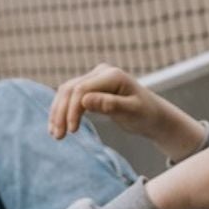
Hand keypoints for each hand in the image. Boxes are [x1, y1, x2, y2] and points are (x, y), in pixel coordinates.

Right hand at [49, 64, 205, 160]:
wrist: (153, 115)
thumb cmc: (146, 114)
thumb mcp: (132, 111)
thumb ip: (110, 105)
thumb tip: (84, 101)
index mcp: (112, 75)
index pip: (82, 89)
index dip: (73, 110)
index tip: (72, 131)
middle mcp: (100, 72)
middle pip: (70, 89)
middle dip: (61, 113)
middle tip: (58, 136)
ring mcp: (94, 78)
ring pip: (66, 93)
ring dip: (58, 113)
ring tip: (55, 135)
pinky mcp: (90, 87)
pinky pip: (70, 97)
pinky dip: (62, 112)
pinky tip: (57, 127)